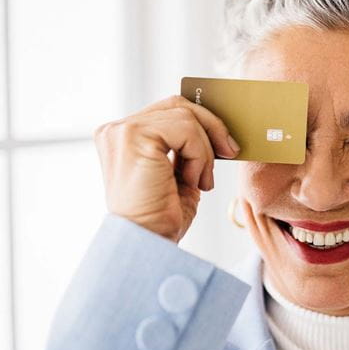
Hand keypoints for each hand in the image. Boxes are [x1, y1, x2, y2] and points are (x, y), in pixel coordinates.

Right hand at [93, 94, 239, 241]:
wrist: (149, 243)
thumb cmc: (162, 217)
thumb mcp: (179, 173)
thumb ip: (187, 147)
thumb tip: (219, 131)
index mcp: (124, 137)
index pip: (169, 110)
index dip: (202, 123)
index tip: (224, 146)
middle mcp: (117, 130)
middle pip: (178, 105)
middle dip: (212, 126)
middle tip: (230, 151)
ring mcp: (122, 131)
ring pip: (185, 116)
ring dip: (204, 150)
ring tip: (201, 180)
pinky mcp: (132, 136)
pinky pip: (185, 129)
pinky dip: (199, 155)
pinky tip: (192, 181)